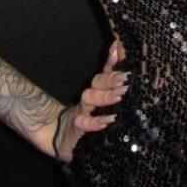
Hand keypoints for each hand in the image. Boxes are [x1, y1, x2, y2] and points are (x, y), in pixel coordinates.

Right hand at [52, 40, 127, 163]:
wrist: (60, 139)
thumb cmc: (88, 121)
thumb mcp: (104, 106)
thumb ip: (114, 88)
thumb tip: (124, 60)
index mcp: (98, 91)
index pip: (106, 72)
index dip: (112, 60)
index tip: (118, 47)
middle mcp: (89, 98)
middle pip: (98, 82)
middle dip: (112, 78)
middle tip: (127, 77)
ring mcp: (81, 111)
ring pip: (89, 98)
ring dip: (105, 96)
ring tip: (120, 96)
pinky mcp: (75, 128)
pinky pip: (83, 122)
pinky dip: (94, 122)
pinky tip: (107, 122)